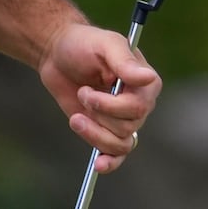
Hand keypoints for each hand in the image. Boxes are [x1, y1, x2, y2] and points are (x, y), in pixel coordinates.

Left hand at [38, 22, 161, 174]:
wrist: (58, 53)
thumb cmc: (83, 44)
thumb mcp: (104, 45)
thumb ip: (125, 62)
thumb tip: (149, 77)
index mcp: (145, 82)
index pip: (138, 107)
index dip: (111, 105)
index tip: (87, 91)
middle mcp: (139, 104)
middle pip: (127, 127)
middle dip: (99, 114)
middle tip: (81, 93)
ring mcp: (122, 120)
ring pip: (120, 144)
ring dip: (95, 134)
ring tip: (76, 117)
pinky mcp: (105, 130)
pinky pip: (116, 155)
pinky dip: (109, 162)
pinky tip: (98, 165)